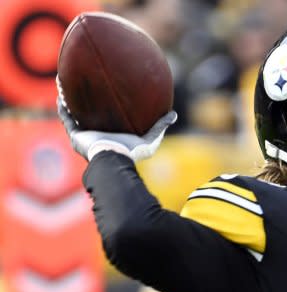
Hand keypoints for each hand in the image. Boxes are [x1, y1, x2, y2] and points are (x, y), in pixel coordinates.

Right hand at [56, 76, 175, 161]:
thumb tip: (174, 114)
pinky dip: (63, 107)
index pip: (110, 122)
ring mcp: (85, 137)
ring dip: (70, 100)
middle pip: (89, 117)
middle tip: (87, 85)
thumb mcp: (151, 139)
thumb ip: (160, 127)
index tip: (110, 94)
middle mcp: (97, 136)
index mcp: (113, 137)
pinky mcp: (76, 137)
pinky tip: (61, 93)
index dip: (108, 110)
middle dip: (86, 103)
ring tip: (66, 84)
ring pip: (74, 115)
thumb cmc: (132, 152)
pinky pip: (67, 119)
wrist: (114, 159)